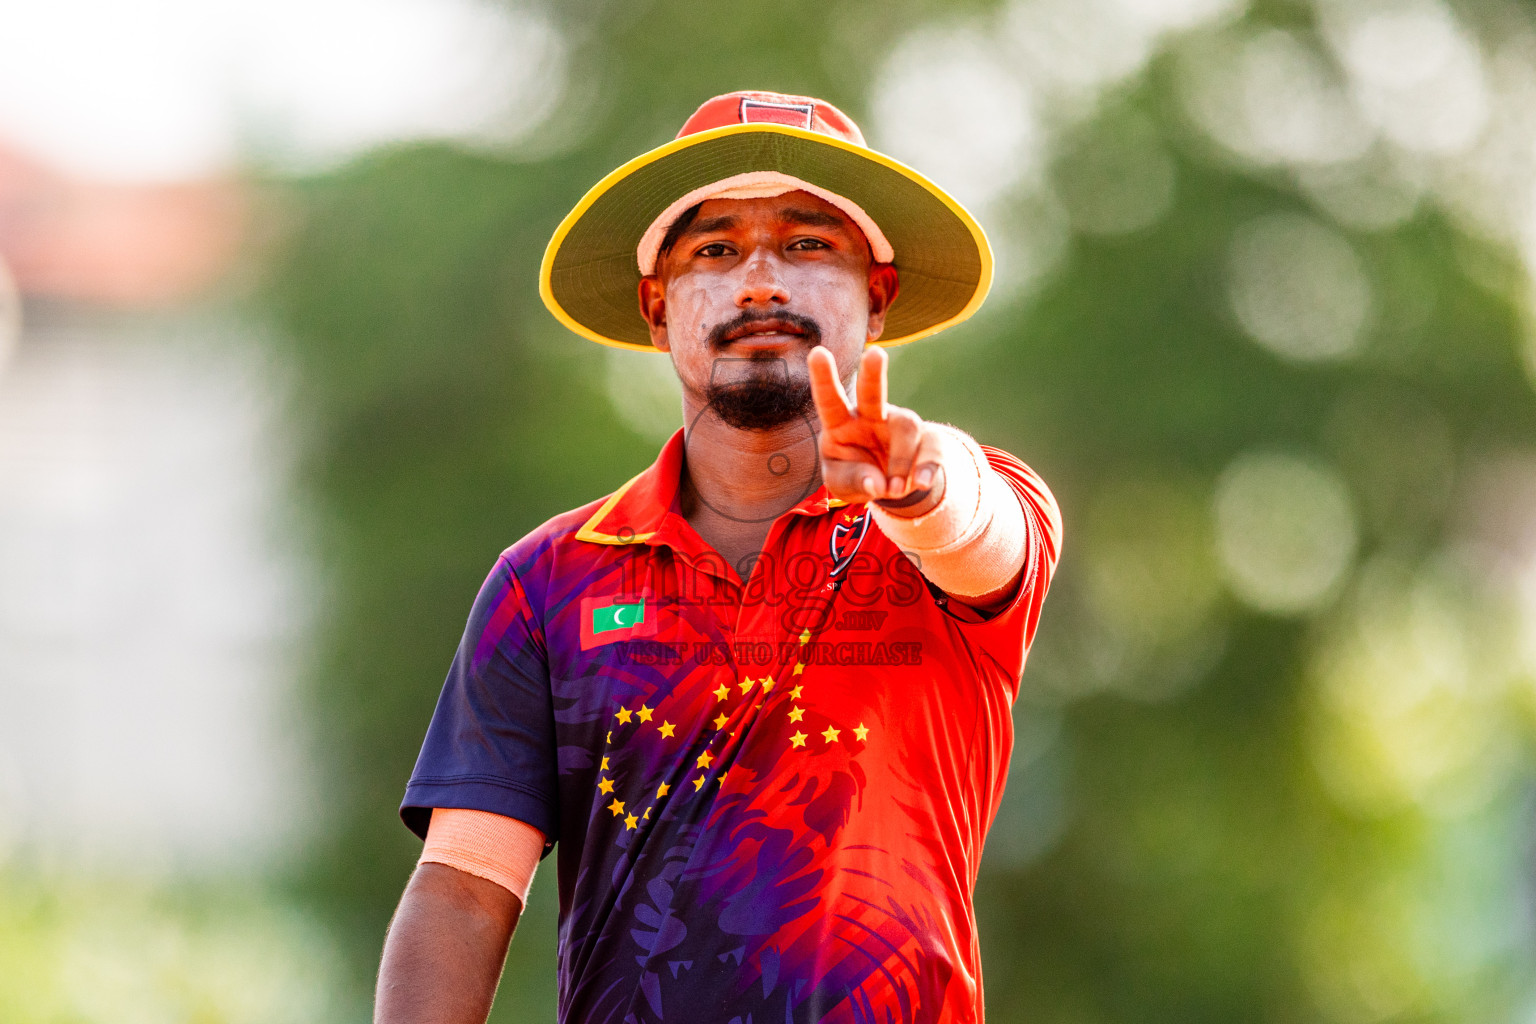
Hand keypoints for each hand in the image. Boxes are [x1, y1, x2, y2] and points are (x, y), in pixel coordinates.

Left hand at [807, 346, 943, 509]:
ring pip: (907, 428)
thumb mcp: (841, 485)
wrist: (891, 487)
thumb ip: (852, 481)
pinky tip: (920, 483)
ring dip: (900, 463)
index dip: (823, 378)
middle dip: (873, 372)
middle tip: (875, 353)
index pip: (829, 400)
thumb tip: (876, 483)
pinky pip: (932, 447)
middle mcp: (871, 416)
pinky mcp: (927, 438)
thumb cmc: (856, 476)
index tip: (818, 352)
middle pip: (872, 391)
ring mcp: (900, 425)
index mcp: (841, 424)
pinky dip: (926, 468)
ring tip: (892, 491)